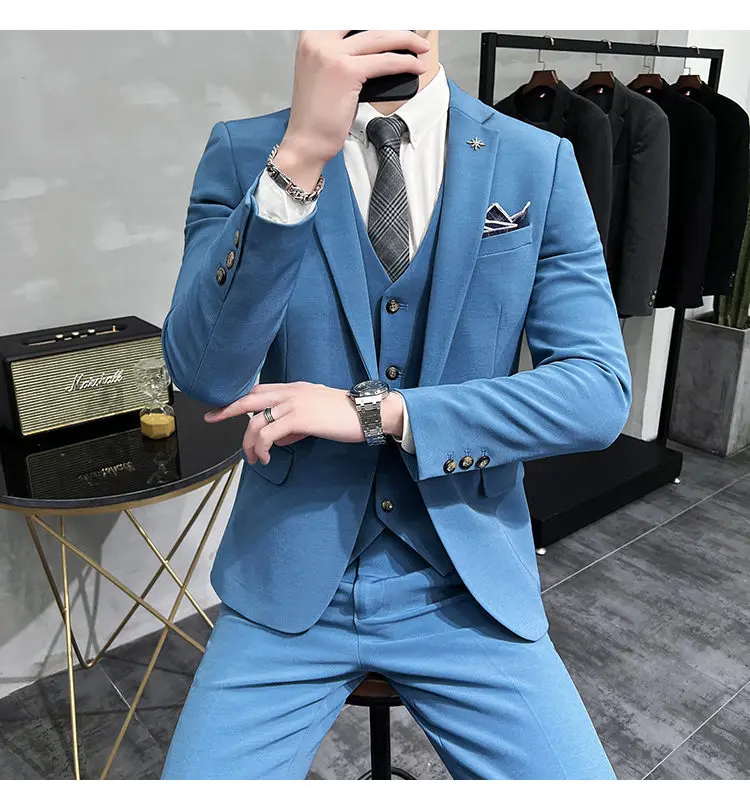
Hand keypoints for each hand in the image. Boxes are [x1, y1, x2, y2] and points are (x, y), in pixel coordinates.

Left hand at [203, 381, 403, 464]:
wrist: (367, 413)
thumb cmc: (345, 416)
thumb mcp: (316, 415)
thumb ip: (295, 424)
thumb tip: (279, 439)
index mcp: (294, 388)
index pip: (259, 390)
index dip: (239, 398)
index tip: (222, 407)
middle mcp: (290, 392)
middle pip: (249, 398)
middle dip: (227, 409)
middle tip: (211, 418)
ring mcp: (293, 404)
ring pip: (256, 422)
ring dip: (249, 444)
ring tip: (254, 459)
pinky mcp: (299, 418)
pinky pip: (269, 434)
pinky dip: (263, 448)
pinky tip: (267, 458)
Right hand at [275, 30, 429, 190]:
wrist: (306, 140)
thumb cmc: (316, 114)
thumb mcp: (325, 72)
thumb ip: (343, 53)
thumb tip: (375, 48)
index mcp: (311, 35)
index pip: (349, 17)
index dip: (376, 19)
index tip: (395, 24)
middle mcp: (318, 39)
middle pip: (367, 23)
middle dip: (396, 27)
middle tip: (413, 34)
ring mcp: (331, 53)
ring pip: (379, 37)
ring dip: (406, 40)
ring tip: (421, 47)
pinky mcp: (346, 71)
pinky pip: (384, 61)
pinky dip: (404, 63)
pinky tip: (415, 66)